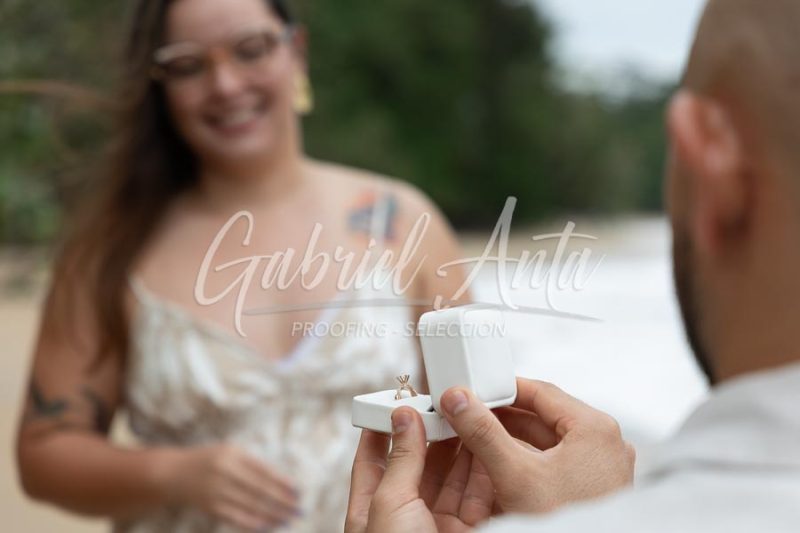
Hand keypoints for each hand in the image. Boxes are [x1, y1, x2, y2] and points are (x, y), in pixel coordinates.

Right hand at [161, 444, 300, 530]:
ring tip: (288, 520)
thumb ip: (251, 465)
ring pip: (250, 506)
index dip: (283, 483)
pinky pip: (236, 518)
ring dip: (271, 515)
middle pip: (260, 490)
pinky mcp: (210, 507)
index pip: (264, 471)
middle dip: (282, 502)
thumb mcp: (229, 452)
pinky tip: (267, 527)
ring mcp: (216, 491)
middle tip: (299, 510)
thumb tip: (282, 484)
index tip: (299, 492)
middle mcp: (225, 471)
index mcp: (233, 454)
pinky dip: (253, 524)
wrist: (172, 473)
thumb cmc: (209, 461)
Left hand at [345, 407, 494, 532]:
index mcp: (372, 512)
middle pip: (420, 466)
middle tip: (446, 403)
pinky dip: (486, 470)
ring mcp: (438, 526)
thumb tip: (403, 417)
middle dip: (433, 433)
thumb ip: (401, 459)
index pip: (372, 462)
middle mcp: (406, 518)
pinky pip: (479, 495)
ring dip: (463, 447)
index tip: (394, 402)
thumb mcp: (391, 503)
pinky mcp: (471, 532)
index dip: (381, 430)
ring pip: (453, 478)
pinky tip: (490, 445)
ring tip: (472, 415)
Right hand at [439, 378, 635, 513]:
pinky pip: (559, 460)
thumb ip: (483, 433)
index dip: (504, 389)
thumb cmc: (570, 526)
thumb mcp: (516, 475)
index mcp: (595, 428)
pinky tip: (508, 466)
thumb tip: (461, 403)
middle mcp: (605, 444)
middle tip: (475, 415)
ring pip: (550, 439)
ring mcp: (603, 467)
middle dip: (505, 416)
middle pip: (545, 415)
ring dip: (515, 438)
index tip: (479, 391)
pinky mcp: (595, 486)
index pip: (541, 391)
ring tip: (484, 439)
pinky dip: (531, 458)